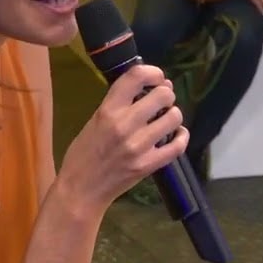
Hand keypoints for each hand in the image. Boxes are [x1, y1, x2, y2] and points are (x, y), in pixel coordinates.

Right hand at [55, 64, 187, 211]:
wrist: (81, 189)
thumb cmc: (84, 153)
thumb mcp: (94, 120)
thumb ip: (118, 104)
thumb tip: (153, 87)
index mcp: (107, 110)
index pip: (136, 76)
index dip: (153, 72)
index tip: (157, 78)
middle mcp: (125, 124)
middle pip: (163, 95)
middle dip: (166, 95)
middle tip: (162, 103)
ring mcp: (138, 146)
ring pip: (174, 117)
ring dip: (173, 116)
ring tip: (166, 120)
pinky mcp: (148, 165)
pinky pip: (178, 145)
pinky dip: (182, 137)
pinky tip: (177, 135)